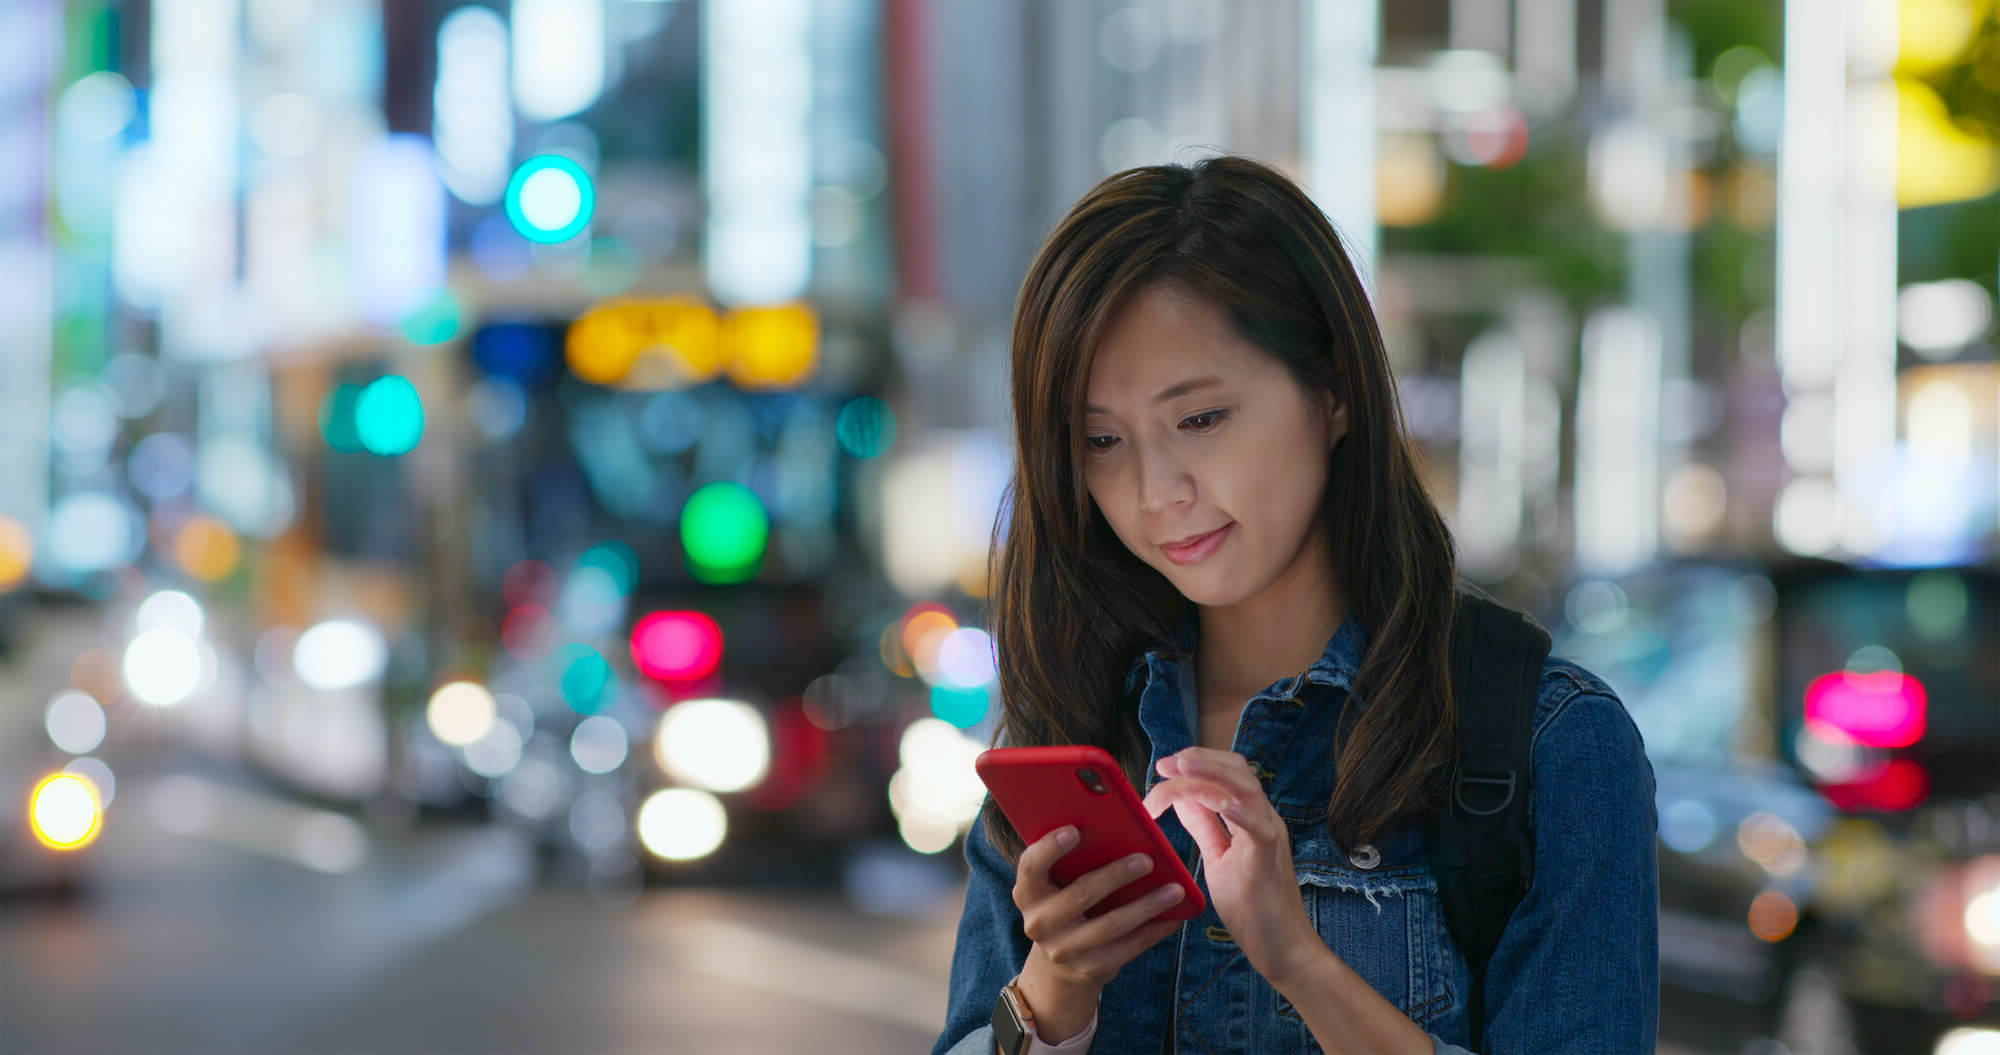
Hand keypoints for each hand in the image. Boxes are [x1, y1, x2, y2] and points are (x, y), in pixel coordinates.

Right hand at [1011, 824, 1187, 1037]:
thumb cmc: (1065, 904)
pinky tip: (1174, 917)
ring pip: (1111, 925)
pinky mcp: (1089, 969)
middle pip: (1081, 893)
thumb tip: (1122, 832)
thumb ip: (1073, 862)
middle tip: (1147, 860)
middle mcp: (1039, 922)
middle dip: (1117, 875)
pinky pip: (1128, 948)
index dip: (1050, 847)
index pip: (1031, 866)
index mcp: (1028, 892)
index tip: (1075, 830)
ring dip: (1147, 905)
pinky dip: (1154, 931)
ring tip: (1175, 890)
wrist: (1059, 963)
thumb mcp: (1057, 885)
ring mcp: (1064, 950)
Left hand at [1142, 747, 1320, 987]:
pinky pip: (1260, 828)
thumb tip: (1182, 799)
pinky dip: (1242, 812)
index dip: (1194, 763)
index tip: (1162, 768)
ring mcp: (1270, 836)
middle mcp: (1263, 819)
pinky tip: (1222, 805)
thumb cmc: (1252, 908)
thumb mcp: (1218, 858)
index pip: (1225, 773)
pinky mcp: (1270, 859)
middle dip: (1198, 760)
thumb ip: (1204, 827)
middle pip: (1237, 769)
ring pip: (1246, 788)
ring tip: (1183, 767)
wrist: (1283, 950)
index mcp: (1249, 818)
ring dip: (1212, 773)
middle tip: (1164, 765)